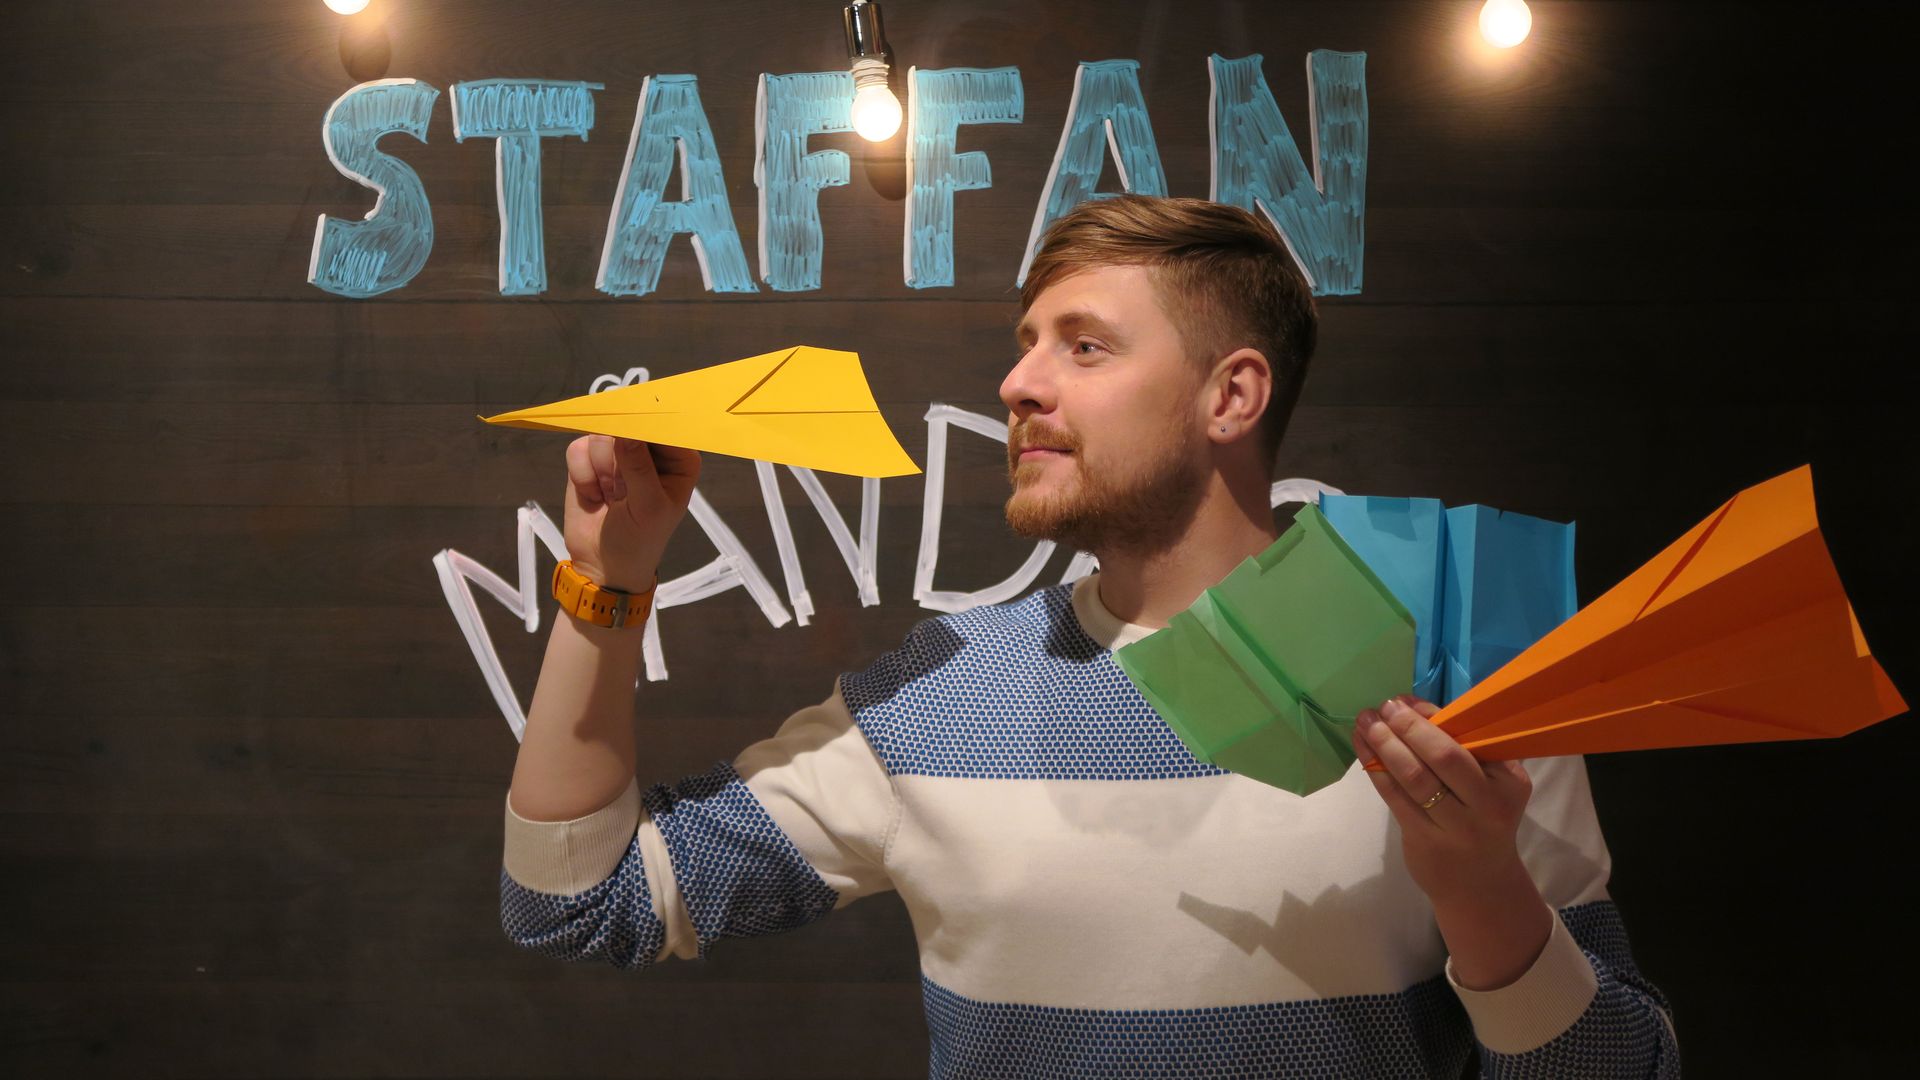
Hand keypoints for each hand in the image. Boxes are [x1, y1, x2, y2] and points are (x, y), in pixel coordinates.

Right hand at [561, 434, 700, 592]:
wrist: (603, 566)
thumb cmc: (639, 540)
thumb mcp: (648, 507)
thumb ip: (639, 466)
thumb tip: (625, 429)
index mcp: (679, 458)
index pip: (665, 425)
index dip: (645, 425)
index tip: (631, 436)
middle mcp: (650, 449)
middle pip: (627, 424)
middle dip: (619, 459)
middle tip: (624, 490)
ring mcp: (617, 451)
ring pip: (599, 435)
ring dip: (601, 471)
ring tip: (612, 496)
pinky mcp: (589, 459)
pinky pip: (578, 449)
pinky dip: (582, 475)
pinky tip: (595, 494)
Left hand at [1350, 694, 1533, 907]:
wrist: (1480, 884)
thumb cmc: (1480, 819)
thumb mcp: (1487, 784)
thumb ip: (1458, 747)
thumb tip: (1410, 705)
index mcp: (1510, 781)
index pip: (1468, 738)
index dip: (1431, 715)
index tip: (1403, 700)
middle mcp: (1488, 804)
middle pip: (1443, 757)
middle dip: (1407, 727)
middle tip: (1382, 707)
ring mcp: (1457, 827)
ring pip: (1414, 777)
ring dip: (1384, 745)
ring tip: (1364, 722)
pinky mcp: (1425, 841)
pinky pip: (1395, 798)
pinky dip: (1376, 769)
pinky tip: (1363, 750)